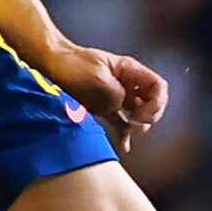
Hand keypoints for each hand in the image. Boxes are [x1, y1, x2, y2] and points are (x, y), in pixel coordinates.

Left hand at [42, 44, 168, 152]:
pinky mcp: (105, 107)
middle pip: (153, 102)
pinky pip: (121, 122)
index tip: (143, 113)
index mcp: (130, 70)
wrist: (53, 64)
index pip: (158, 86)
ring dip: (137, 126)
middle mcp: (127, 84)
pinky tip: (125, 146)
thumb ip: (117, 95)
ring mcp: (117, 96)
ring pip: (138, 114)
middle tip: (135, 121)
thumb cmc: (73, 65)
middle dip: (149, 115)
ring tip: (128, 128)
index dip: (157, 102)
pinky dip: (125, 134)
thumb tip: (124, 108)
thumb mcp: (99, 79)